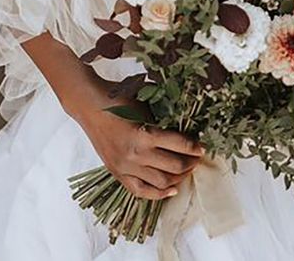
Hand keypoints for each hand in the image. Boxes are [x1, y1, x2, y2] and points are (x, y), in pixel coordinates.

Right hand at [73, 79, 203, 200]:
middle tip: (197, 158)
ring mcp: (126, 167)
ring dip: (178, 178)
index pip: (179, 145)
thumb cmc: (118, 100)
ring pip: (161, 182)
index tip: (202, 147)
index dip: (194, 147)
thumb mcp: (145, 103)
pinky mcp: (118, 174)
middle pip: (174, 167)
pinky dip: (159, 194)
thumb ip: (164, 116)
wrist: (91, 106)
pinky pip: (142, 192)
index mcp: (144, 134)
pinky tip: (171, 189)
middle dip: (190, 163)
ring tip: (186, 170)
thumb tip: (187, 123)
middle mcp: (136, 154)